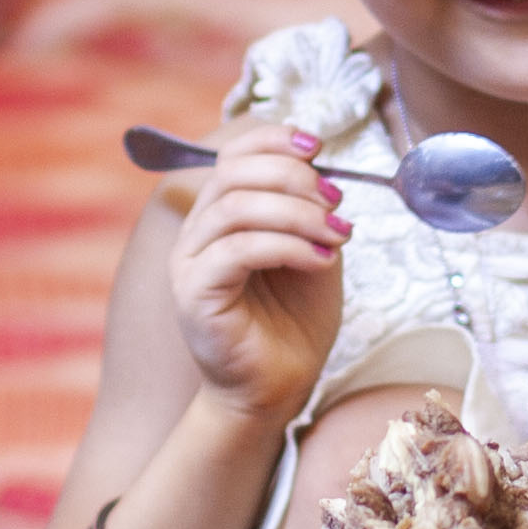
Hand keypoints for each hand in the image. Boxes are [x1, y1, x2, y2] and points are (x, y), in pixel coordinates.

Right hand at [167, 139, 347, 428]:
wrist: (277, 389)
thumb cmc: (294, 323)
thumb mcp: (313, 250)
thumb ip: (310, 210)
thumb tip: (323, 172)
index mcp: (219, 215)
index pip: (233, 155)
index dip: (273, 139)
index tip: (317, 145)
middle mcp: (196, 233)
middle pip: (233, 174)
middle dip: (293, 177)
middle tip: (336, 202)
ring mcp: (189, 263)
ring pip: (235, 208)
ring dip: (297, 213)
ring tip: (338, 235)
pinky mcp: (194, 294)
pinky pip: (237, 251)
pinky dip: (287, 246)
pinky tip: (322, 261)